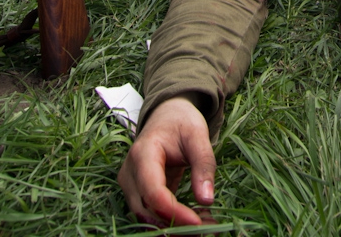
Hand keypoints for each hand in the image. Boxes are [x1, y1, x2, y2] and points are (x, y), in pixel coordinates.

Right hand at [117, 97, 215, 226]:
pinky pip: (152, 214)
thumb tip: (207, 200)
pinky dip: (172, 221)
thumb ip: (204, 165)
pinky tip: (195, 220)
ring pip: (148, 218)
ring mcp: (130, 186)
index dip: (174, 213)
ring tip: (207, 224)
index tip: (199, 221)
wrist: (167, 115)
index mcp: (142, 154)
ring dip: (175, 226)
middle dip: (177, 225)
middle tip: (210, 227)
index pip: (153, 193)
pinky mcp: (137, 194)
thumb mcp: (197, 135)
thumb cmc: (181, 121)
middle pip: (147, 212)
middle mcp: (130, 174)